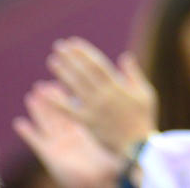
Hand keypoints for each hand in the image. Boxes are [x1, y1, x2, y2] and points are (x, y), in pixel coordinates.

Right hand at [13, 81, 124, 187]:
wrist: (100, 181)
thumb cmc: (109, 165)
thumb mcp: (111, 139)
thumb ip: (113, 125)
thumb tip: (125, 109)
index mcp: (85, 131)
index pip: (75, 110)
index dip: (69, 97)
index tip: (64, 82)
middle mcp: (70, 137)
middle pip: (58, 114)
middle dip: (51, 99)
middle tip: (43, 84)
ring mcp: (59, 144)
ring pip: (46, 123)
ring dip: (38, 110)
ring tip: (31, 96)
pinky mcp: (50, 155)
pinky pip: (37, 141)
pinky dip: (28, 132)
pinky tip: (19, 123)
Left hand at [46, 38, 157, 154]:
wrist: (137, 146)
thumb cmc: (143, 118)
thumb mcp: (145, 93)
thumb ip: (133, 74)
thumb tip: (124, 56)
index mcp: (117, 86)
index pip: (97, 64)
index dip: (84, 52)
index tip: (74, 43)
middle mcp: (103, 95)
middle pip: (83, 72)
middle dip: (71, 58)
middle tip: (58, 46)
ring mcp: (94, 109)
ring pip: (75, 87)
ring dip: (62, 73)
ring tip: (52, 61)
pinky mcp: (87, 122)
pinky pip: (68, 110)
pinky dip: (56, 100)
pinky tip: (44, 92)